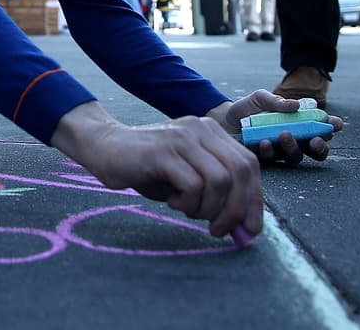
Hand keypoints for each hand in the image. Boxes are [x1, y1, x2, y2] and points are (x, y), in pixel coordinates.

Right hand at [51, 102, 262, 239]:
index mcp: (212, 132)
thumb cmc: (148, 168)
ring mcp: (182, 137)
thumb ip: (216, 194)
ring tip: (189, 213)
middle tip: (218, 231)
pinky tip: (171, 201)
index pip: (249, 165)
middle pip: (241, 172)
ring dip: (209, 209)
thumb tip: (245, 227)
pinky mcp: (163, 150)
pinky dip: (187, 203)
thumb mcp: (188, 179)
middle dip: (236, 210)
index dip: (255, 200)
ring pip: (220, 180)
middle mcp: (201, 129)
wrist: (104, 148)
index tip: (250, 228)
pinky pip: (193, 185)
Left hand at [209, 90, 342, 164]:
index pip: (320, 128)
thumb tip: (295, 105)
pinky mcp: (264, 160)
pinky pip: (272, 160)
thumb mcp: (260, 98)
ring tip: (285, 135)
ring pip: (295, 157)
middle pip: (316, 150)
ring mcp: (279, 152)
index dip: (331, 127)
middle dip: (320, 146)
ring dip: (294, 147)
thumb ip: (276, 101)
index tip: (335, 123)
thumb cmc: (247, 109)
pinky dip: (270, 150)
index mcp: (298, 125)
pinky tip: (265, 142)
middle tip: (316, 140)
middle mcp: (293, 141)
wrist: (223, 120)